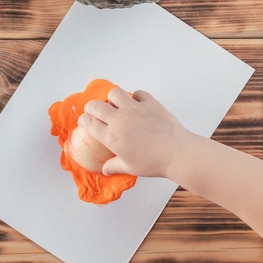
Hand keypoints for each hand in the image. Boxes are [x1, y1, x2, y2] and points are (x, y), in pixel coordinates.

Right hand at [78, 88, 195, 177]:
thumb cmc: (154, 163)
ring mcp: (135, 109)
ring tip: (118, 106)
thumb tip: (106, 169)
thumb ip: (115, 166)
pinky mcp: (151, 103)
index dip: (84, 120)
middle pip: (95, 105)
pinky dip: (136, 97)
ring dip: (113, 98)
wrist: (178, 153)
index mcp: (111, 136)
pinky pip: (138, 93)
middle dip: (92, 107)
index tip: (86, 121)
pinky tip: (139, 104)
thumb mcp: (130, 168)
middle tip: (96, 111)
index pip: (88, 122)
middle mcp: (120, 120)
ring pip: (115, 93)